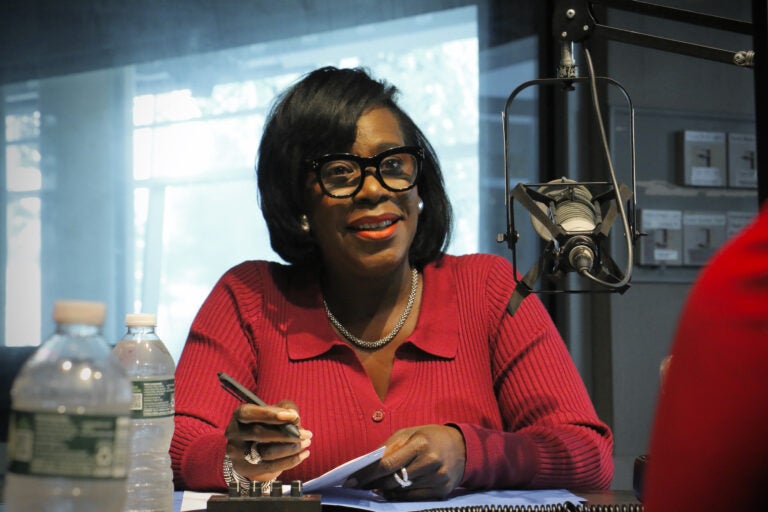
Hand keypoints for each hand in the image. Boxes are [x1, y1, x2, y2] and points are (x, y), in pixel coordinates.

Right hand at [225, 399, 311, 481]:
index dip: (271, 415)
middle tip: (307, 434)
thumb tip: (295, 418)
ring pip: (267, 453)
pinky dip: (291, 461)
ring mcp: (238, 453)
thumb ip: (286, 409)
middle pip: (260, 434)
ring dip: (291, 448)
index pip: (250, 414)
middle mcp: (234, 433)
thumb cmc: (268, 423)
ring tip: (307, 443)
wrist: (253, 447)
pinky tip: (304, 454)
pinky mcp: (246, 468)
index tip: (294, 416)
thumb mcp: (275, 410)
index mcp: (239, 415)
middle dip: (288, 434)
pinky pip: (271, 467)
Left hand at [346, 424, 465, 499]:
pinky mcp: (442, 491)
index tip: (352, 481)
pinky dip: (400, 495)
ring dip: (386, 489)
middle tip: (362, 484)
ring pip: (402, 491)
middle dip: (374, 483)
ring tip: (379, 485)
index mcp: (420, 443)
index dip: (367, 474)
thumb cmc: (429, 437)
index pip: (387, 463)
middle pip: (393, 480)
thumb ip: (388, 447)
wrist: (461, 447)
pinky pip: (413, 498)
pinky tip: (394, 489)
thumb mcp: (409, 433)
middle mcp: (430, 461)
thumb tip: (366, 464)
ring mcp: (437, 478)